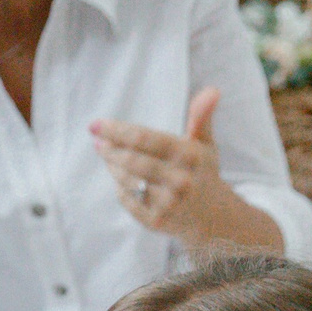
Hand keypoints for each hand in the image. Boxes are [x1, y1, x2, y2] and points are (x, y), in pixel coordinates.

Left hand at [90, 88, 236, 245]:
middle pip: (132, 161)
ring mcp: (167, 203)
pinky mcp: (155, 221)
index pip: (146, 139)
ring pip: (127, 180)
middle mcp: (180, 180)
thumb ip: (201, 117)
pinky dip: (121, 187)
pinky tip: (120, 179)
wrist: (215, 219)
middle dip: (110, 149)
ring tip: (107, 154)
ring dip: (113, 165)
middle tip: (97, 140)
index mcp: (190, 156)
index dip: (118, 131)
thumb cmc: (202, 174)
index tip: (96, 125)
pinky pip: (127, 199)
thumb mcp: (205, 145)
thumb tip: (211, 89)